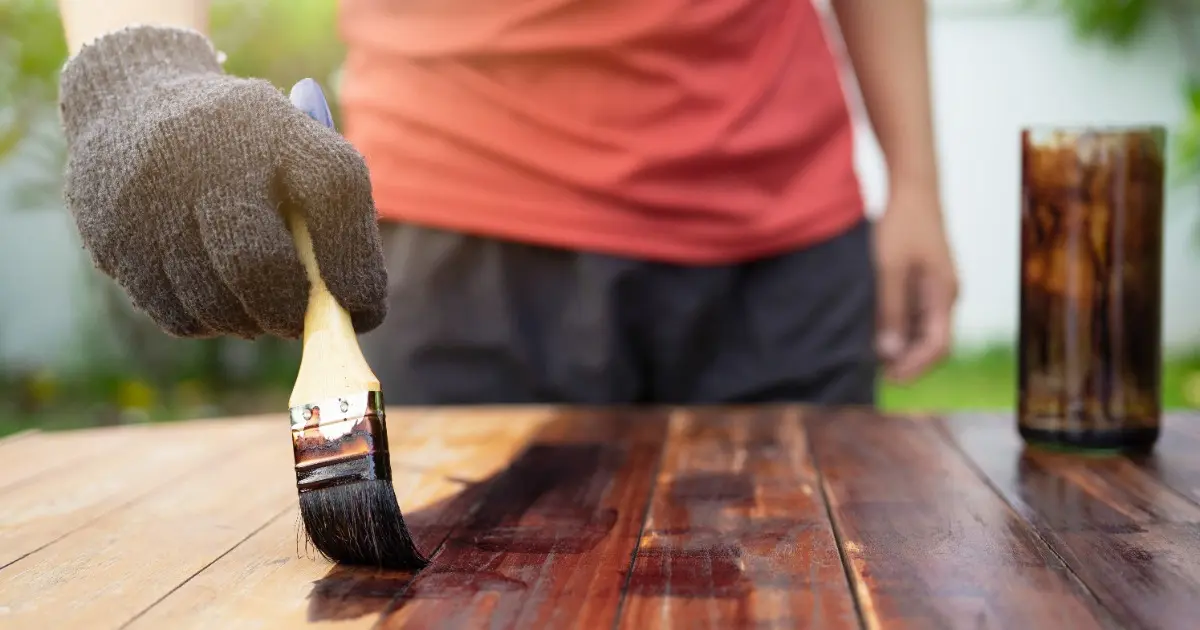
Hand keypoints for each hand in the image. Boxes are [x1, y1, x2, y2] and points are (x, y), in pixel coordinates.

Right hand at [58, 26, 386, 339]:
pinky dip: (208, 321)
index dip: (356, 264)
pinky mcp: (113, 236)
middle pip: (259, 266)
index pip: (335, 191)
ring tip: (257, 307)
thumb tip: (351, 314)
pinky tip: (213, 295)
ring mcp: (152, 194)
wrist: (130, 102)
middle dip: (291, 312)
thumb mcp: (292, 151)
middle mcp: (208, 152)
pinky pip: (177, 314)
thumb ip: (329, 218)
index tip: (365, 308)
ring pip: (215, 303)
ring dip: (249, 322)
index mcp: (274, 123)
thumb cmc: (245, 149)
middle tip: (302, 322)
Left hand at [873, 183, 958, 382]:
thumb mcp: (890, 269)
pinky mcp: (925, 281)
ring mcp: (937, 288)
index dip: (915, 367)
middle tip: (879, 377)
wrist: (913, 189)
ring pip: (924, 330)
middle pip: (933, 342)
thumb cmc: (901, 225)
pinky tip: (878, 334)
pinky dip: (901, 329)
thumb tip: (890, 354)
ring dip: (904, 347)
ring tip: (875, 361)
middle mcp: (946, 295)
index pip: (937, 345)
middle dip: (909, 362)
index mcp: (944, 294)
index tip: (890, 380)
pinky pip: (917, 314)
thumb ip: (891, 311)